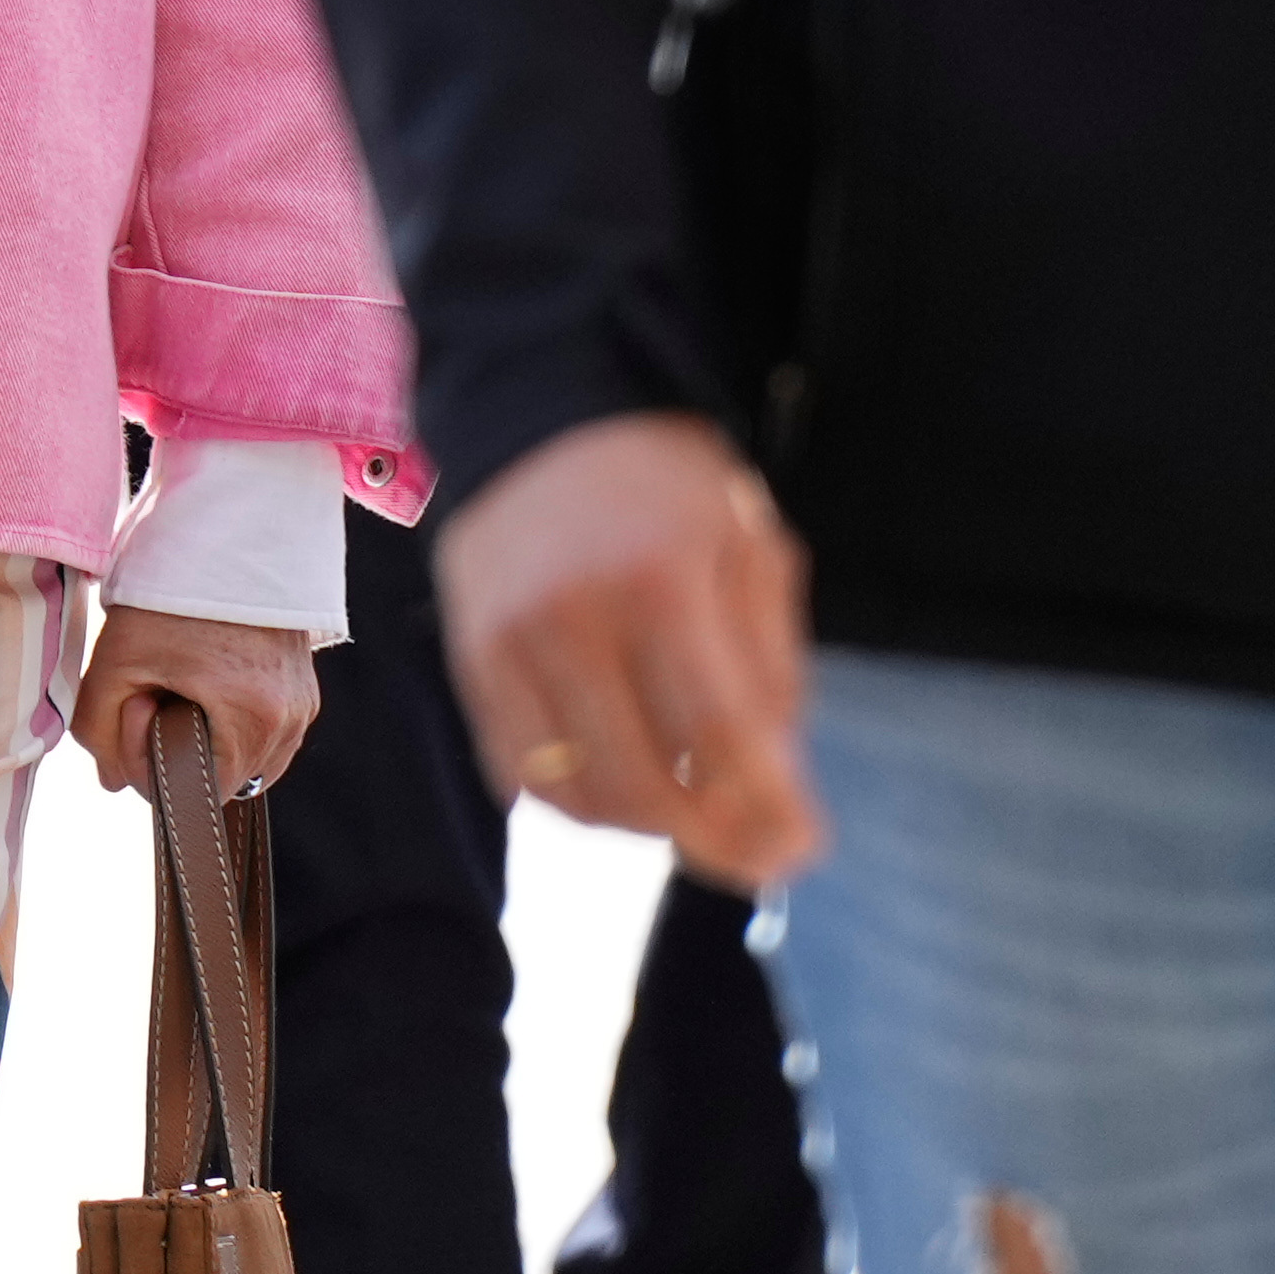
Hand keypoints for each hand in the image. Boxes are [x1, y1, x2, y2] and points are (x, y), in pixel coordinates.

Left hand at [70, 603, 322, 798]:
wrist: (230, 524)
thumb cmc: (171, 590)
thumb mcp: (116, 659)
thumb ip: (99, 731)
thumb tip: (114, 781)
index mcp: (253, 720)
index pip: (200, 795)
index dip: (155, 764)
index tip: (141, 700)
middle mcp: (291, 719)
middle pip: (224, 778)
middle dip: (180, 748)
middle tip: (156, 686)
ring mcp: (304, 703)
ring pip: (246, 757)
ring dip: (207, 736)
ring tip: (182, 679)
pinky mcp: (305, 685)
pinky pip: (265, 730)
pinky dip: (230, 719)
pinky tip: (204, 677)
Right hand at [435, 413, 823, 890]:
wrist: (547, 417)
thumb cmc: (668, 489)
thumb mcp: (751, 548)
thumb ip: (772, 668)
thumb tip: (782, 795)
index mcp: (660, 576)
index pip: (720, 733)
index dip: (768, 808)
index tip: (805, 848)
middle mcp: (572, 613)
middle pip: (645, 784)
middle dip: (713, 842)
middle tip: (756, 856)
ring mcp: (508, 640)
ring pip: (580, 795)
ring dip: (648, 827)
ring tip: (695, 813)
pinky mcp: (469, 658)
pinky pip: (521, 775)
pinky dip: (581, 801)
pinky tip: (626, 785)